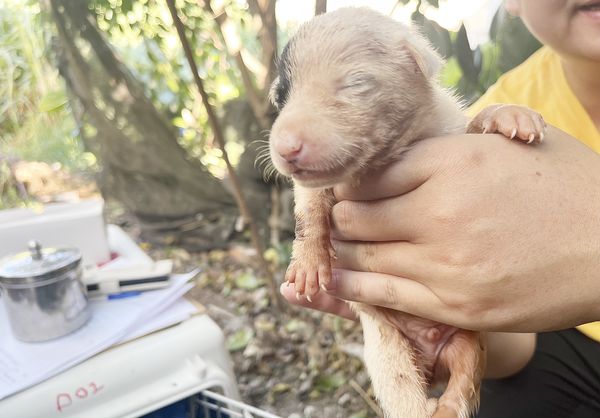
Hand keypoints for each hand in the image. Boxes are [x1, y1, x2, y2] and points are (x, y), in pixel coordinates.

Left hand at [322, 127, 599, 331]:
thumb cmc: (569, 188)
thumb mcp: (518, 142)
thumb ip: (464, 136)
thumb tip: (417, 145)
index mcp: (454, 161)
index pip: (372, 175)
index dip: (354, 185)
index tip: (350, 192)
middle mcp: (440, 210)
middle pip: (357, 215)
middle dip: (344, 218)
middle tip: (342, 221)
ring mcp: (446, 262)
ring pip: (362, 256)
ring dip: (344, 251)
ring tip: (338, 249)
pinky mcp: (456, 305)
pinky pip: (384, 293)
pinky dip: (355, 285)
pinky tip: (339, 280)